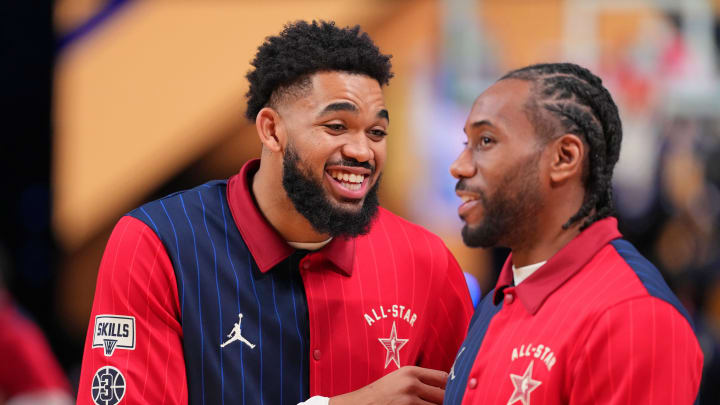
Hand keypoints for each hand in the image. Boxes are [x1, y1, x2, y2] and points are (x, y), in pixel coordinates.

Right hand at [329, 366, 447, 404]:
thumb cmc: (381, 393)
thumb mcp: (399, 379)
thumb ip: (419, 380)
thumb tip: (444, 387)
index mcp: (411, 372)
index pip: (443, 377)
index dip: (452, 387)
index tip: (457, 392)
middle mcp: (411, 384)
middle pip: (444, 394)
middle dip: (449, 401)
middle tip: (455, 401)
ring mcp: (409, 401)